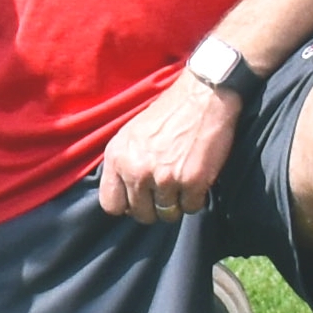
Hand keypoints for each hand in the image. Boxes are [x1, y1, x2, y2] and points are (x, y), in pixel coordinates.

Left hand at [95, 78, 237, 225]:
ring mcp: (164, 178)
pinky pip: (191, 207)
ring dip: (176, 204)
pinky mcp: (192, 181)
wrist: (201, 98)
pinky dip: (196, 199)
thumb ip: (122, 165)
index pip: (111, 204)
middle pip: (141, 214)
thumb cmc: (166, 115)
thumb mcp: (129, 135)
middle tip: (165, 193)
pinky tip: (197, 181)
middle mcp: (136, 170)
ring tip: (181, 185)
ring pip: (167, 214)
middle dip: (154, 208)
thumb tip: (123, 195)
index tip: (139, 200)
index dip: (127, 206)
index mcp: (116, 158)